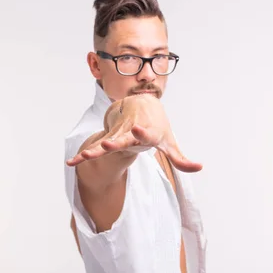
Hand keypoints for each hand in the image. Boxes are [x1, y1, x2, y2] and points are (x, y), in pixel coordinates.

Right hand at [66, 94, 201, 172]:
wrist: (140, 104)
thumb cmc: (157, 126)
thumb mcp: (170, 142)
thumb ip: (181, 159)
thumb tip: (200, 168)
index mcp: (148, 132)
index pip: (146, 133)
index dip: (142, 132)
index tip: (138, 130)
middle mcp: (130, 132)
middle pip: (121, 139)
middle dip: (114, 142)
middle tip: (106, 145)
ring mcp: (118, 134)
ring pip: (104, 143)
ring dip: (93, 150)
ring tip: (83, 157)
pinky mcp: (108, 137)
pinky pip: (95, 147)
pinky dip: (84, 154)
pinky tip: (72, 162)